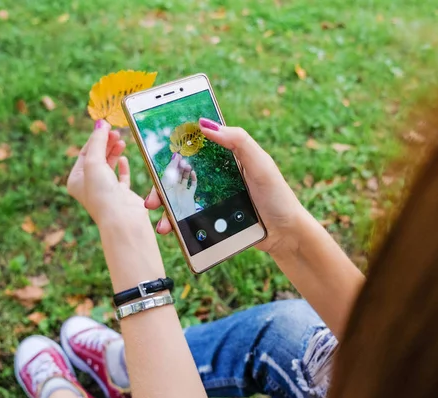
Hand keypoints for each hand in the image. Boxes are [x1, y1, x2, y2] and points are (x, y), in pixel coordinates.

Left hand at [67, 119, 147, 226]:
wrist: (122, 219)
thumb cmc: (102, 193)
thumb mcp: (94, 163)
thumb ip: (97, 141)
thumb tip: (100, 123)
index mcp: (76, 180)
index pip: (85, 153)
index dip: (95, 138)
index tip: (106, 125)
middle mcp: (89, 186)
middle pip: (97, 158)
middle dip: (106, 143)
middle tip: (116, 132)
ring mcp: (106, 190)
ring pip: (109, 166)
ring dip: (114, 152)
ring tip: (121, 141)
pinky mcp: (121, 194)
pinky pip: (121, 177)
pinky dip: (122, 166)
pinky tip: (124, 158)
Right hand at [145, 117, 305, 254]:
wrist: (286, 234)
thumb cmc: (277, 195)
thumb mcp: (260, 164)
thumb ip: (238, 141)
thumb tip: (204, 123)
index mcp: (226, 157)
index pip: (194, 145)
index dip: (173, 146)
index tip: (152, 149)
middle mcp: (215, 175)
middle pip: (180, 174)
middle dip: (161, 184)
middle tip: (151, 197)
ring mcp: (213, 197)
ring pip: (180, 197)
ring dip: (165, 206)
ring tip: (159, 218)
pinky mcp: (213, 217)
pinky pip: (190, 217)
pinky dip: (176, 222)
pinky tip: (171, 229)